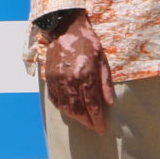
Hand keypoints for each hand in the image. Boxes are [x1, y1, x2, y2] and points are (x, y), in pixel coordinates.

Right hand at [42, 16, 114, 132]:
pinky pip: (55, 100)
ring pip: (65, 107)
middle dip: (87, 122)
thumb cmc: (88, 43)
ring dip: (75, 117)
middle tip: (94, 127)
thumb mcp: (102, 60)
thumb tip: (110, 103)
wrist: (65, 29)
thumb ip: (106, 83)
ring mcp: (58, 80)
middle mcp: (70, 80)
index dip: (97, 120)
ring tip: (84, 120)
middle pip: (78, 110)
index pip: (92, 105)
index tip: (102, 129)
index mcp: (86, 75)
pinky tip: (70, 110)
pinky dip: (63, 108)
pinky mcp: (50, 78)